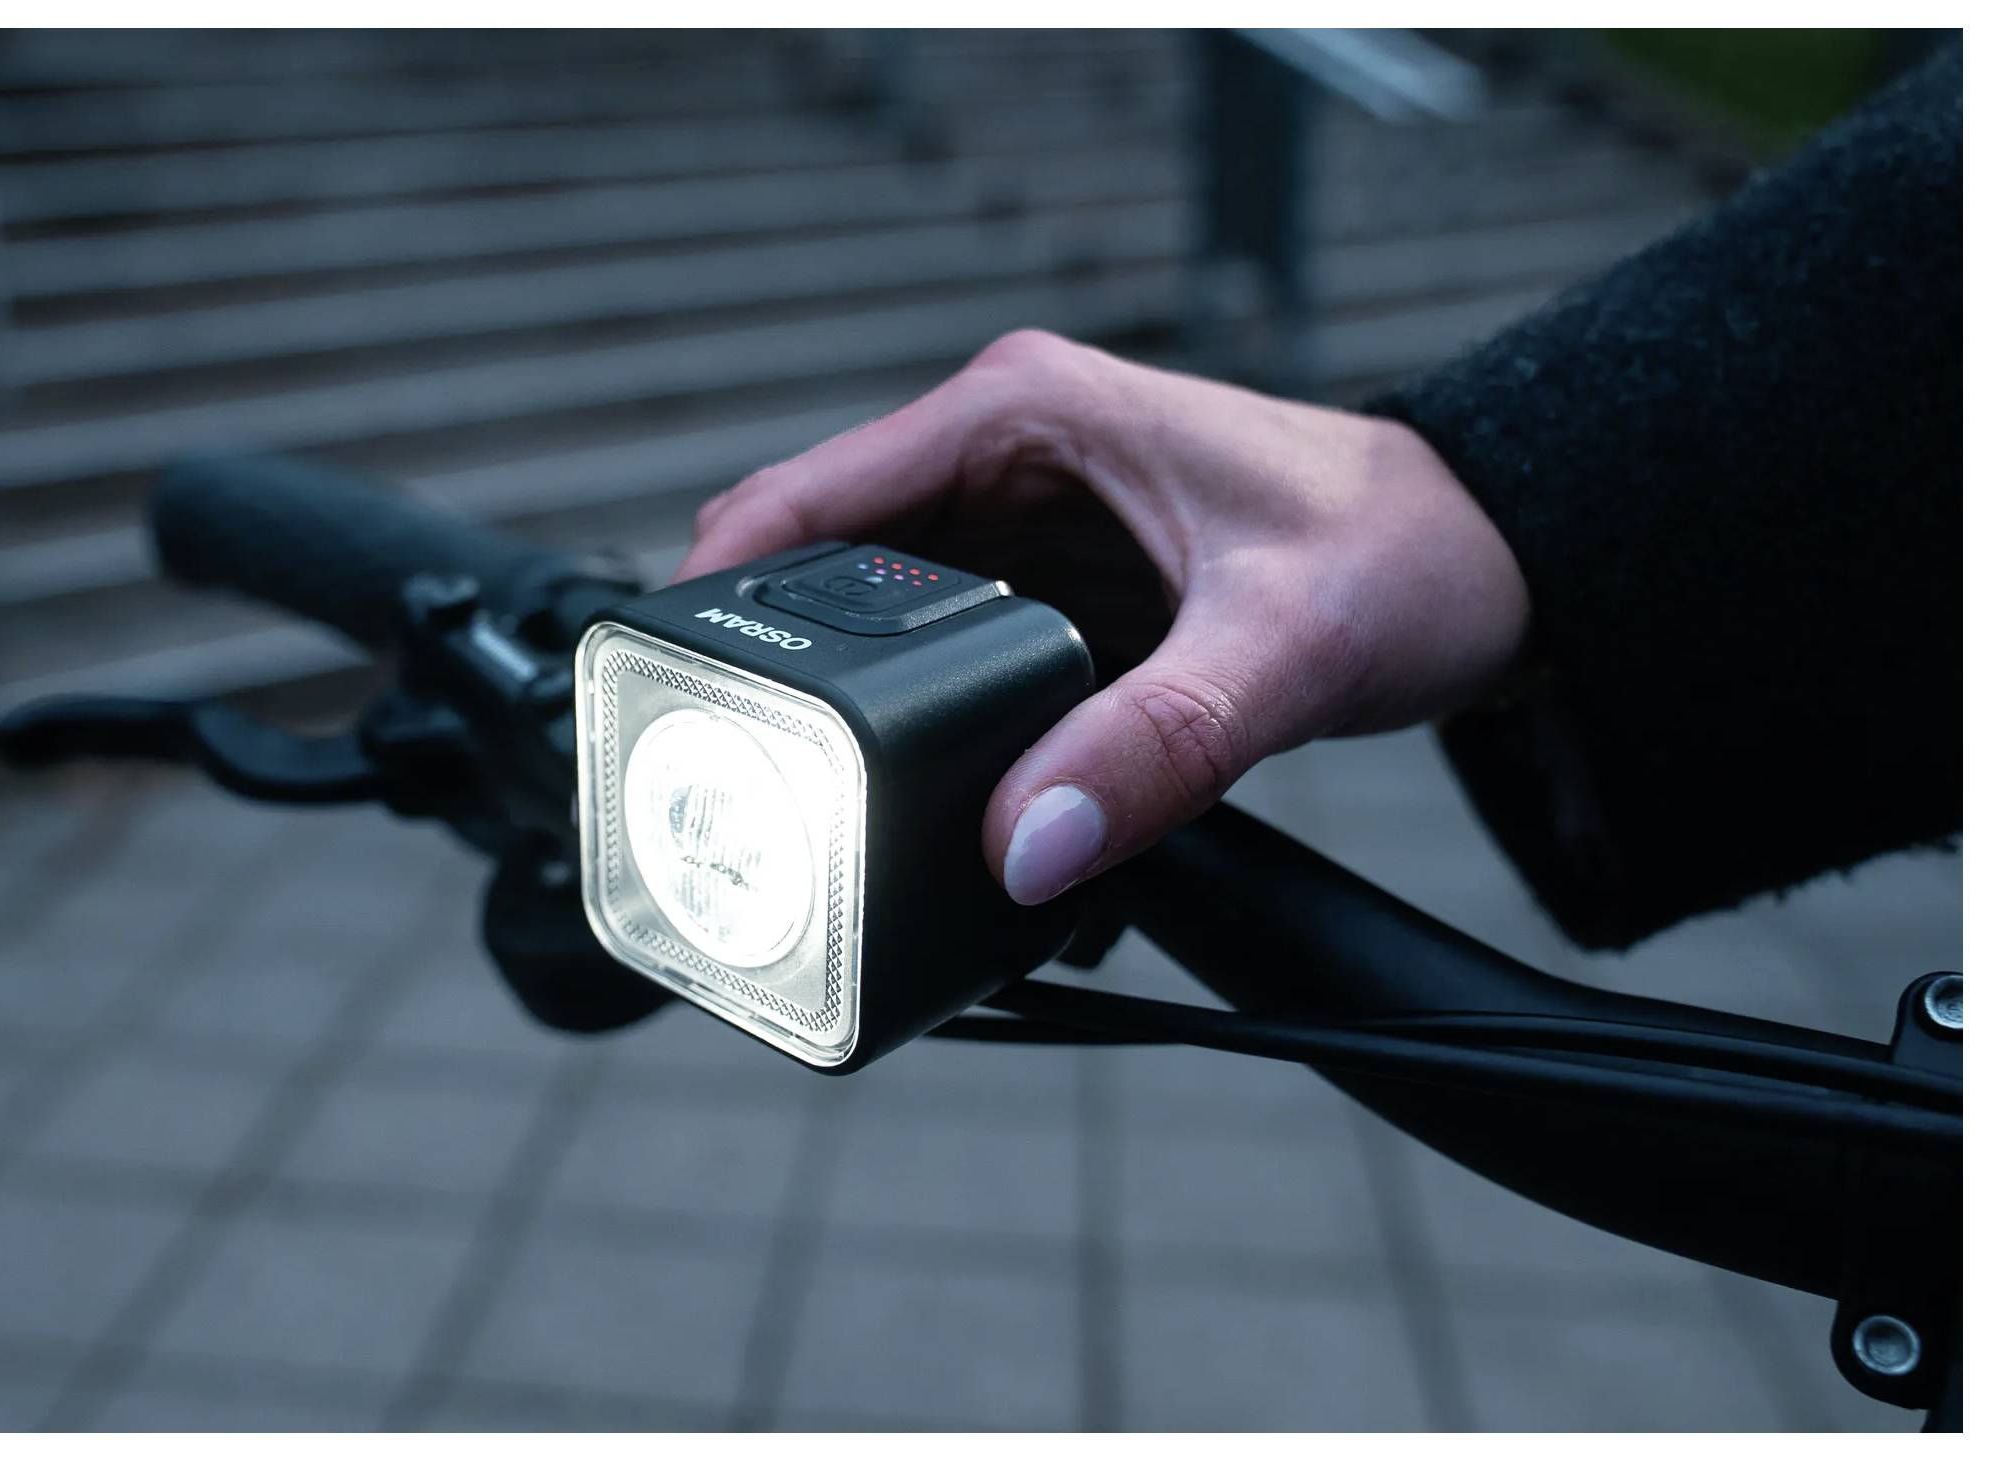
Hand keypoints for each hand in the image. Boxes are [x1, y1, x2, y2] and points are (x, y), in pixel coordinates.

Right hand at [677, 330, 1531, 904]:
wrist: (1492, 567)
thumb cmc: (1406, 553)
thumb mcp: (1287, 647)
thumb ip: (1159, 746)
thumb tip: (1025, 848)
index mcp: (1019, 416)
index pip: (800, 496)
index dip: (711, 596)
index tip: (660, 699)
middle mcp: (998, 462)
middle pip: (811, 574)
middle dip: (770, 679)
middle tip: (744, 793)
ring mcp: (1015, 531)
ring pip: (865, 631)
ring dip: (845, 715)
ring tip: (823, 819)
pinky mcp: (1047, 599)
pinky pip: (937, 669)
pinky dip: (920, 736)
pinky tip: (928, 811)